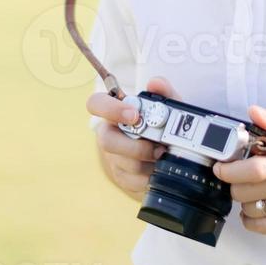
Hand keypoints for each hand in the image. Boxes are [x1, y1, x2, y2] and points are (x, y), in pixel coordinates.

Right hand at [86, 76, 179, 200]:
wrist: (167, 155)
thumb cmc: (163, 127)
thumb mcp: (169, 109)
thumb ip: (165, 93)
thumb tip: (155, 83)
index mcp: (116, 112)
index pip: (96, 103)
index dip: (111, 109)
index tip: (135, 115)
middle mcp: (109, 134)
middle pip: (106, 141)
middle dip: (135, 146)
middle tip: (159, 147)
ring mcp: (113, 157)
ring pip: (124, 163)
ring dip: (148, 162)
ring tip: (165, 157)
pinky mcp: (122, 177)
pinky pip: (132, 181)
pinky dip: (150, 177)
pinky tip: (160, 170)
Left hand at [212, 104, 265, 235]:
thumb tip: (253, 112)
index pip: (251, 169)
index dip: (228, 170)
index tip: (221, 167)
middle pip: (244, 192)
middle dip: (234, 184)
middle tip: (238, 178)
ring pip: (250, 209)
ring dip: (244, 201)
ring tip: (252, 191)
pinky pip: (263, 227)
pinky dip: (251, 219)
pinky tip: (256, 208)